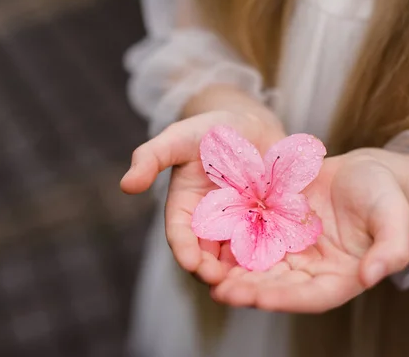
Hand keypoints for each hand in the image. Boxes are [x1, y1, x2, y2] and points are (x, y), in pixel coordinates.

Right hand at [120, 109, 285, 282]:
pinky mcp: (267, 223)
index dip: (184, 250)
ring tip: (251, 283)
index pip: (180, 235)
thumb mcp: (177, 139)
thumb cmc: (206, 130)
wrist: (248, 125)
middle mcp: (210, 225)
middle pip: (208, 255)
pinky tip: (282, 263)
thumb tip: (126, 185)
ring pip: (238, 256)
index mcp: (184, 210)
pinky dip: (271, 255)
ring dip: (242, 272)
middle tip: (221, 282)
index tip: (190, 262)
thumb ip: (151, 158)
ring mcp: (240, 227)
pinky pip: (269, 243)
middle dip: (212, 271)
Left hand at [209, 149, 408, 312]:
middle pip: (279, 287)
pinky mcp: (277, 230)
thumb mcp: (394, 215)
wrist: (363, 170)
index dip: (286, 299)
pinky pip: (253, 240)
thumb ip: (391, 248)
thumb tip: (373, 276)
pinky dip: (234, 246)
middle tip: (222, 291)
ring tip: (209, 275)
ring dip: (236, 274)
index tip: (260, 298)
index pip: (312, 296)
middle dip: (250, 291)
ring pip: (260, 268)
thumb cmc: (384, 194)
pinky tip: (213, 245)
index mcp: (341, 276)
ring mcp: (292, 251)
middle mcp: (312, 270)